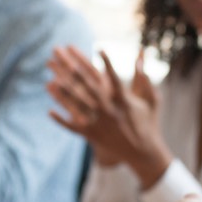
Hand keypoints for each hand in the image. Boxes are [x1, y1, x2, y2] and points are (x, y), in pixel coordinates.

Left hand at [47, 46, 171, 185]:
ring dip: (64, 92)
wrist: (144, 154)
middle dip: (74, 69)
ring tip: (50, 80)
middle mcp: (110, 110)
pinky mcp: (93, 136)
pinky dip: (62, 121)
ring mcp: (100, 123)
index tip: (99, 47)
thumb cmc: (148, 124)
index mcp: (123, 100)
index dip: (107, 63)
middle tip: (64, 57)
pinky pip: (75, 127)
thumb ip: (145, 80)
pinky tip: (49, 111)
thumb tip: (141, 60)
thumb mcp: (151, 101)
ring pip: (78, 105)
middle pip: (89, 86)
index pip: (113, 77)